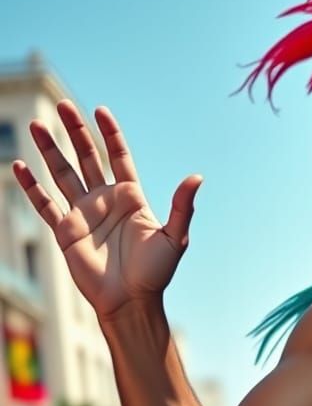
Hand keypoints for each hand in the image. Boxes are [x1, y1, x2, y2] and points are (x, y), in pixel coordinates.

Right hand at [11, 100, 201, 321]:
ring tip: (38, 123)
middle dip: (75, 131)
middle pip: (86, 157)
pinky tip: (20, 166)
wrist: (131, 301)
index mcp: (131, 197)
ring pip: (62, 173)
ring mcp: (83, 214)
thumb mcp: (175, 238)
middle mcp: (105, 200)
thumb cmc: (156, 273)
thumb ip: (182, 207)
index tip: (101, 110)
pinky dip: (31, 186)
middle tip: (63, 104)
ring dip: (49, 149)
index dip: (110, 134)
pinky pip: (44, 204)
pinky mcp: (65, 231)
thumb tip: (197, 177)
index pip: (118, 157)